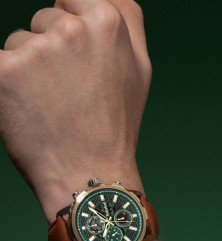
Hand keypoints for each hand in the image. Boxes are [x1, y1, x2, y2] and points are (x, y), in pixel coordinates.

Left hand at [0, 0, 151, 222]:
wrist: (92, 174)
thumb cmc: (116, 124)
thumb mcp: (140, 69)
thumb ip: (128, 19)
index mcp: (108, 22)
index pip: (70, 2)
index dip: (74, 34)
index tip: (82, 67)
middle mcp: (72, 29)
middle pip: (44, 21)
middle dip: (53, 50)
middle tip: (72, 94)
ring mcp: (36, 50)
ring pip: (20, 43)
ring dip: (30, 70)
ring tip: (54, 107)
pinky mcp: (3, 73)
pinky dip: (9, 85)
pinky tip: (29, 109)